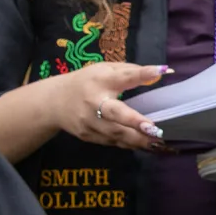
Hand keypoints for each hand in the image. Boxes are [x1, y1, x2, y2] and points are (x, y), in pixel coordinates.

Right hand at [53, 62, 169, 148]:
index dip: (141, 74)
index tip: (160, 72)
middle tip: (155, 129)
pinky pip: (111, 141)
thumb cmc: (87, 82)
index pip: (122, 76)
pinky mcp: (87, 135)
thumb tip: (161, 72)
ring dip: (137, 139)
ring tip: (157, 141)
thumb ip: (131, 71)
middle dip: (135, 122)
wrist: (53, 102)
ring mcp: (89, 122)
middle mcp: (94, 102)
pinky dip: (128, 144)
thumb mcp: (105, 69)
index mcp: (101, 80)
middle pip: (115, 113)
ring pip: (115, 133)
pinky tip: (143, 145)